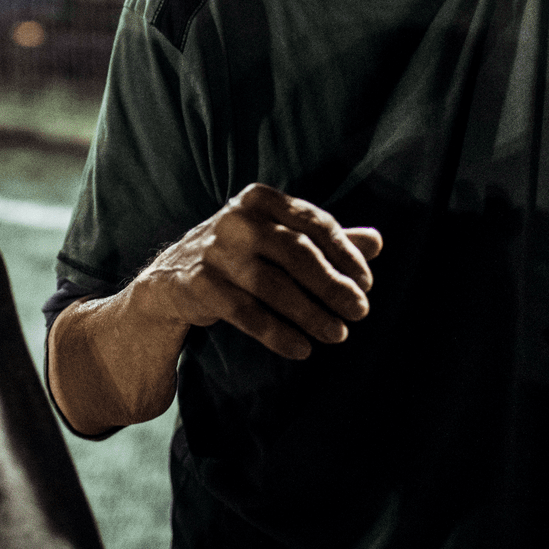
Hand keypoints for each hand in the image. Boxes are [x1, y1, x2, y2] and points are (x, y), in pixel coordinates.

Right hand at [133, 183, 382, 359]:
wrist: (171, 279)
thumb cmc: (240, 254)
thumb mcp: (277, 237)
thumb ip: (323, 238)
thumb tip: (377, 241)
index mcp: (260, 199)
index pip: (314, 223)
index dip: (345, 254)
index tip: (366, 283)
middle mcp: (236, 219)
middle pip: (297, 253)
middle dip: (333, 286)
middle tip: (359, 312)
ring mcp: (214, 251)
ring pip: (274, 286)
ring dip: (311, 314)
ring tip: (337, 335)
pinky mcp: (199, 285)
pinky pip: (247, 313)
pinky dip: (278, 333)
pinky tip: (302, 349)